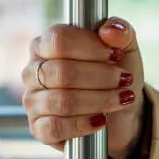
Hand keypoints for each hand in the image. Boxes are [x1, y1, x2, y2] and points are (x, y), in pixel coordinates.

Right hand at [21, 17, 144, 158]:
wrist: (122, 113)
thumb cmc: (116, 74)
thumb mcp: (125, 48)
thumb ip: (121, 31)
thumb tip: (110, 30)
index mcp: (46, 44)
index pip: (59, 39)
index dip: (91, 48)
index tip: (116, 55)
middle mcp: (33, 70)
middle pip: (62, 72)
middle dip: (101, 77)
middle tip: (124, 80)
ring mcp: (33, 100)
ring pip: (62, 101)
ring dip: (99, 100)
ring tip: (120, 99)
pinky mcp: (38, 128)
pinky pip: (55, 127)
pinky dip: (83, 124)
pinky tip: (101, 120)